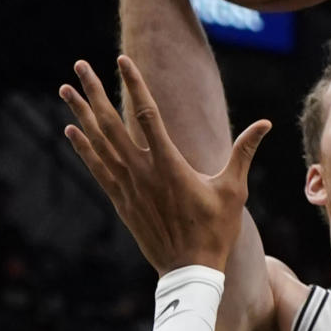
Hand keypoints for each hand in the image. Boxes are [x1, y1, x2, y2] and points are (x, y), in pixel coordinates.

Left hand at [61, 56, 269, 274]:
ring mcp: (129, 187)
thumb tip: (265, 123)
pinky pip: (97, 168)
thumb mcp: (234, 189)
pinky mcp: (122, 201)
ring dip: (82, 114)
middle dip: (94, 92)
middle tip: (79, 66)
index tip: (122, 61)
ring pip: (99, 143)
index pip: (148, 114)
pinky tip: (71, 131)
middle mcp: (143, 172)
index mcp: (170, 165)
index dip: (135, 85)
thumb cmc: (215, 230)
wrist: (190, 270)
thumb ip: (244, 152)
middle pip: (112, 123)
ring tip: (65, 91)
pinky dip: (84, 148)